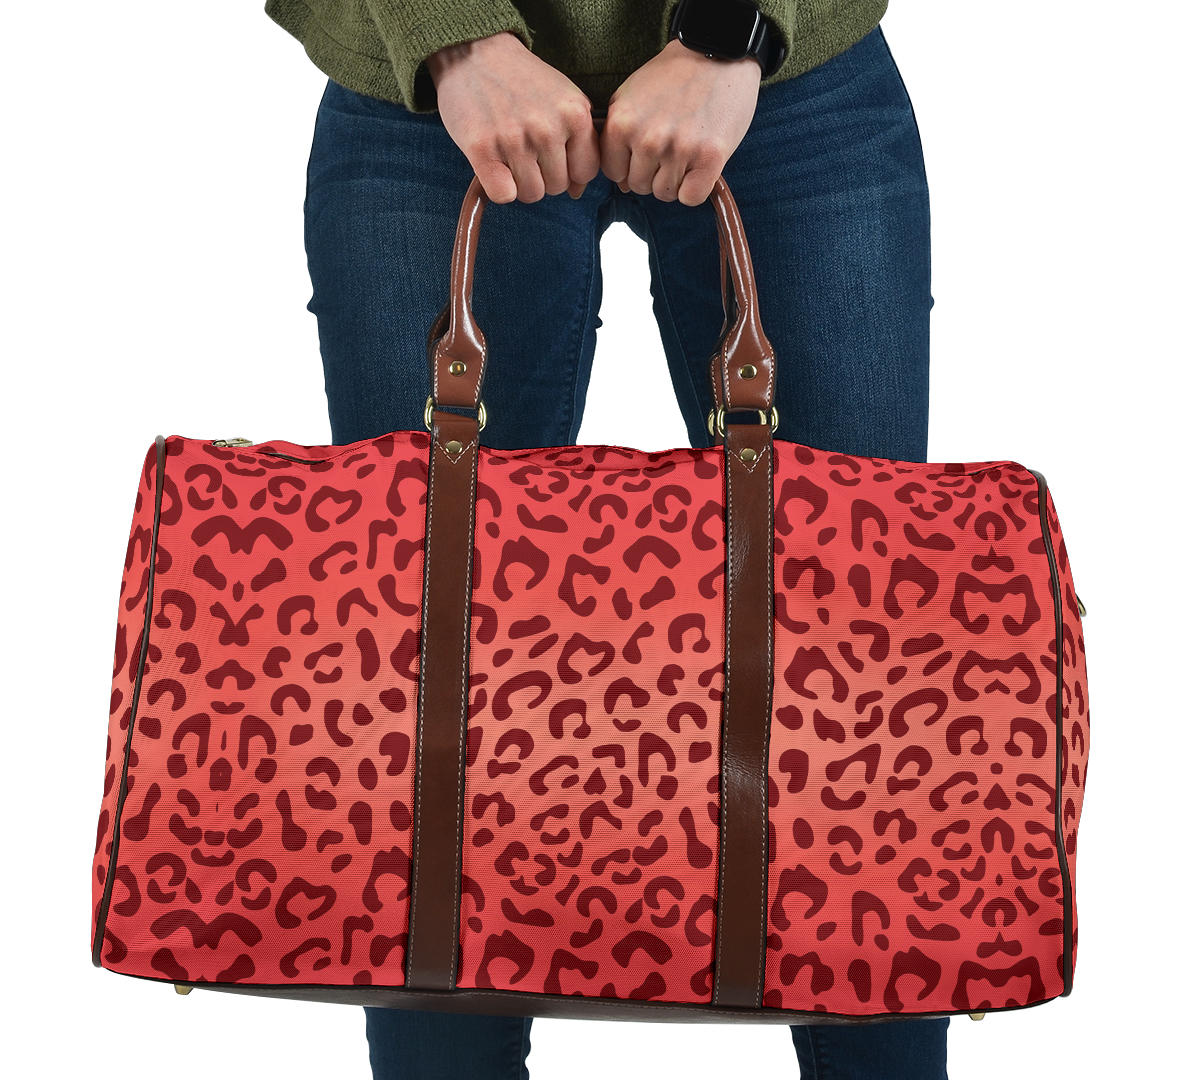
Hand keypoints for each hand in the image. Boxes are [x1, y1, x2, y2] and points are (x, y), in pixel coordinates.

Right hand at [428, 32, 600, 203]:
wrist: (473, 53)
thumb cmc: (521, 81)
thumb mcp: (562, 99)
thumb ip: (578, 141)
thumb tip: (578, 192)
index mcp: (575, 113)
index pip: (585, 172)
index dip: (570, 169)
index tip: (553, 155)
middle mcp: (547, 128)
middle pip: (558, 187)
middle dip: (543, 175)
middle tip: (525, 148)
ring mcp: (514, 139)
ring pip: (531, 194)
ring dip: (520, 182)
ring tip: (509, 154)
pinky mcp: (482, 149)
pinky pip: (504, 195)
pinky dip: (499, 188)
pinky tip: (495, 167)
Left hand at [602, 40, 759, 205]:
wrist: (717, 51)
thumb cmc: (673, 76)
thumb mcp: (631, 96)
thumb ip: (618, 137)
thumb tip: (621, 185)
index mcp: (622, 124)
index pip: (614, 173)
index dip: (629, 166)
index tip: (644, 151)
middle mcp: (648, 139)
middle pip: (639, 186)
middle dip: (652, 173)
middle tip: (671, 146)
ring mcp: (679, 150)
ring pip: (665, 194)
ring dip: (675, 180)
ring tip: (686, 151)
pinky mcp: (710, 158)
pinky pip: (690, 198)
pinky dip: (695, 188)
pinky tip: (699, 167)